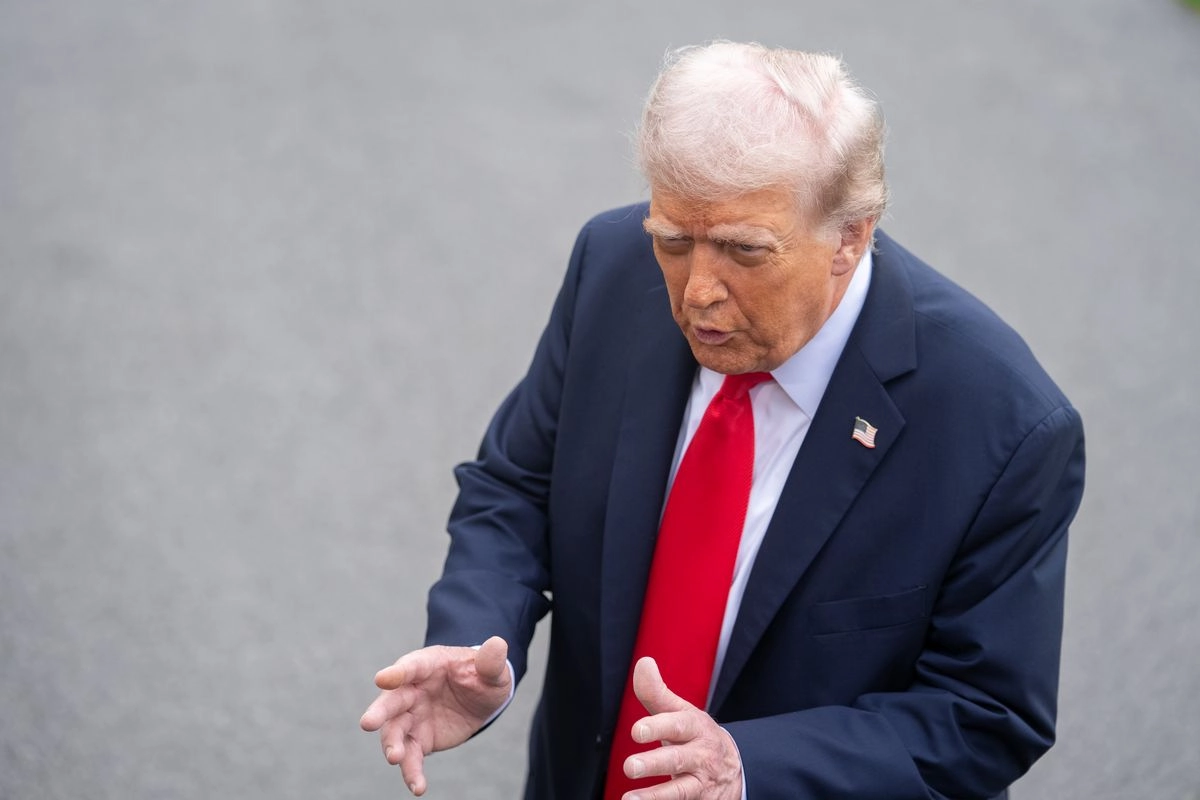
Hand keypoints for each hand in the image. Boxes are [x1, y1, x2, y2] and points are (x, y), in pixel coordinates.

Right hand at [359, 636, 511, 795]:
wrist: (479, 697)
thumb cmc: (481, 675)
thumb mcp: (492, 669)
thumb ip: (492, 661)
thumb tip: (499, 643)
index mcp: (428, 665)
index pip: (410, 666)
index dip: (397, 672)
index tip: (382, 678)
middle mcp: (412, 690)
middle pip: (392, 700)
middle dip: (380, 711)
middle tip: (368, 723)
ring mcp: (412, 716)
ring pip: (395, 731)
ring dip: (392, 745)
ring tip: (395, 758)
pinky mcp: (419, 739)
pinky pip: (411, 756)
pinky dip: (411, 772)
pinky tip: (418, 787)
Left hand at [619, 657, 742, 799]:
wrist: (733, 769)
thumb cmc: (696, 736)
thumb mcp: (681, 713)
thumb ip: (657, 693)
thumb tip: (643, 664)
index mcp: (695, 727)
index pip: (677, 725)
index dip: (658, 727)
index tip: (636, 731)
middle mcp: (700, 756)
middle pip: (677, 759)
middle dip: (654, 763)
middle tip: (630, 766)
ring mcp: (701, 783)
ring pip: (680, 790)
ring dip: (655, 796)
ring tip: (629, 799)